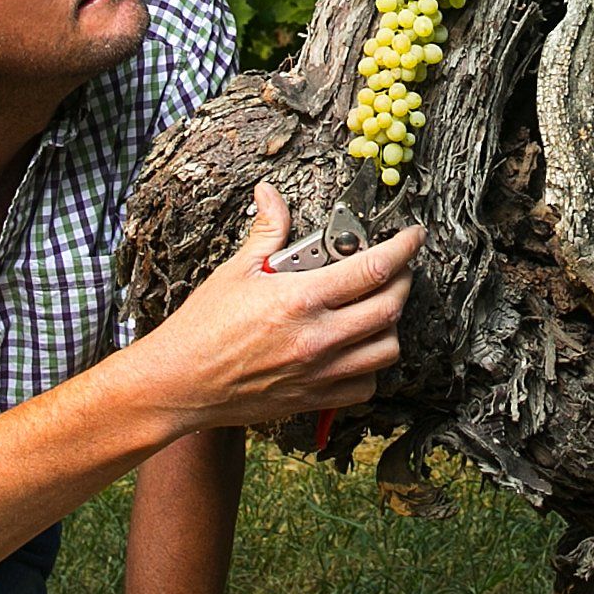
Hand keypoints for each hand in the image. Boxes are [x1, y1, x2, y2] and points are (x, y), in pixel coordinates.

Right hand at [131, 182, 417, 433]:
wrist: (179, 383)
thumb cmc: (203, 327)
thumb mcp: (235, 271)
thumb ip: (267, 232)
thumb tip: (270, 195)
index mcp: (300, 299)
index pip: (373, 268)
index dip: (403, 248)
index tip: (413, 237)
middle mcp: (317, 338)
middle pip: (390, 307)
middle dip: (403, 282)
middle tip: (396, 268)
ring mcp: (319, 373)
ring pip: (387, 349)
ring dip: (391, 325)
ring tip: (377, 308)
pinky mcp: (314, 399)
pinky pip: (366, 386)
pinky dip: (371, 367)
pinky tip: (357, 349)